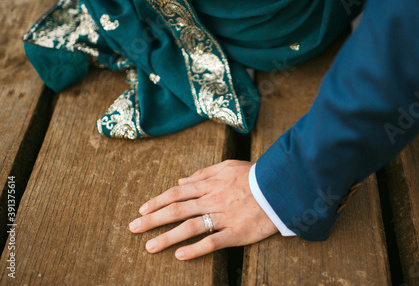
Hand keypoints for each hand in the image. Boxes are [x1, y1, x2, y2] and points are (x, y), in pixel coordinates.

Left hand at [128, 160, 277, 259]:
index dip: (158, 201)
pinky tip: (180, 256)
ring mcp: (224, 217)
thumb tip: (181, 181)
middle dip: (153, 219)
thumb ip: (203, 174)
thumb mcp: (227, 166)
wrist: (280, 187)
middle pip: (177, 210)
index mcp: (209, 184)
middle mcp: (212, 200)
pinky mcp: (237, 233)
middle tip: (133, 228)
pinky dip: (196, 250)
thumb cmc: (253, 175)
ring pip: (190, 227)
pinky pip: (213, 242)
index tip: (142, 209)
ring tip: (149, 247)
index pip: (177, 193)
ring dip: (167, 237)